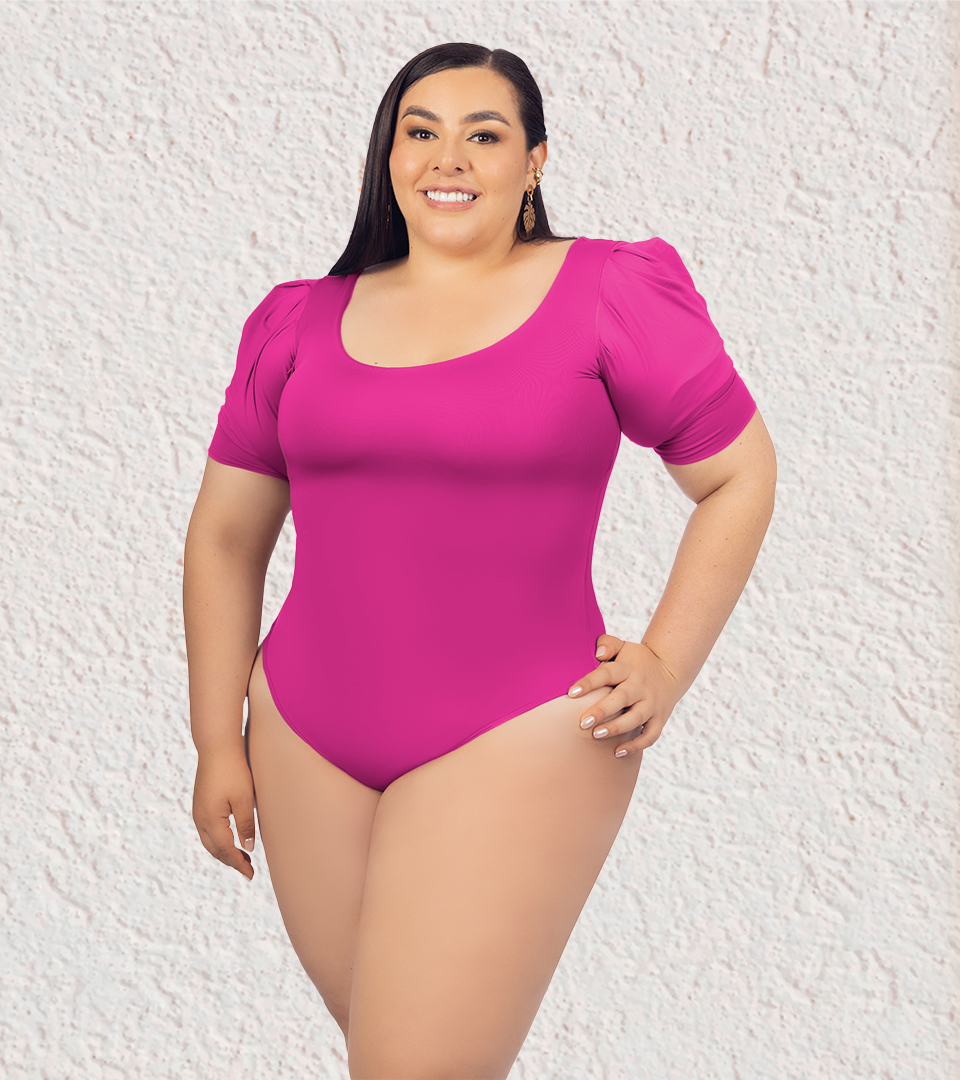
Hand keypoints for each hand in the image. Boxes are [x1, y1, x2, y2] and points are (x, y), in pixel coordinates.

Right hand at [193, 747, 256, 880]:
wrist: (216, 747)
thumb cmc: (234, 770)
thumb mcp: (245, 799)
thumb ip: (245, 825)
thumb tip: (248, 848)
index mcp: (211, 820)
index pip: (225, 850)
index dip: (238, 864)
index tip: (251, 875)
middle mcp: (200, 819)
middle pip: (214, 850)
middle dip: (231, 861)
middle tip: (248, 870)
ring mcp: (198, 811)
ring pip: (209, 841)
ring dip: (224, 852)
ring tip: (242, 857)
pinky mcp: (200, 804)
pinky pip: (207, 830)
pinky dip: (218, 840)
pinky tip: (230, 839)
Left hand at [568, 635, 682, 756]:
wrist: (670, 669)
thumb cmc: (635, 660)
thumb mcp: (623, 646)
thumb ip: (607, 644)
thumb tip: (598, 653)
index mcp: (628, 668)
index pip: (607, 673)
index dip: (589, 682)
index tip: (571, 692)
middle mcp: (640, 686)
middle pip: (621, 698)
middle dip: (602, 710)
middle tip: (583, 722)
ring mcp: (651, 704)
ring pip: (635, 718)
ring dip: (617, 728)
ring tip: (597, 735)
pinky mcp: (659, 718)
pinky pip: (650, 735)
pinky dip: (636, 746)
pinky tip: (617, 752)